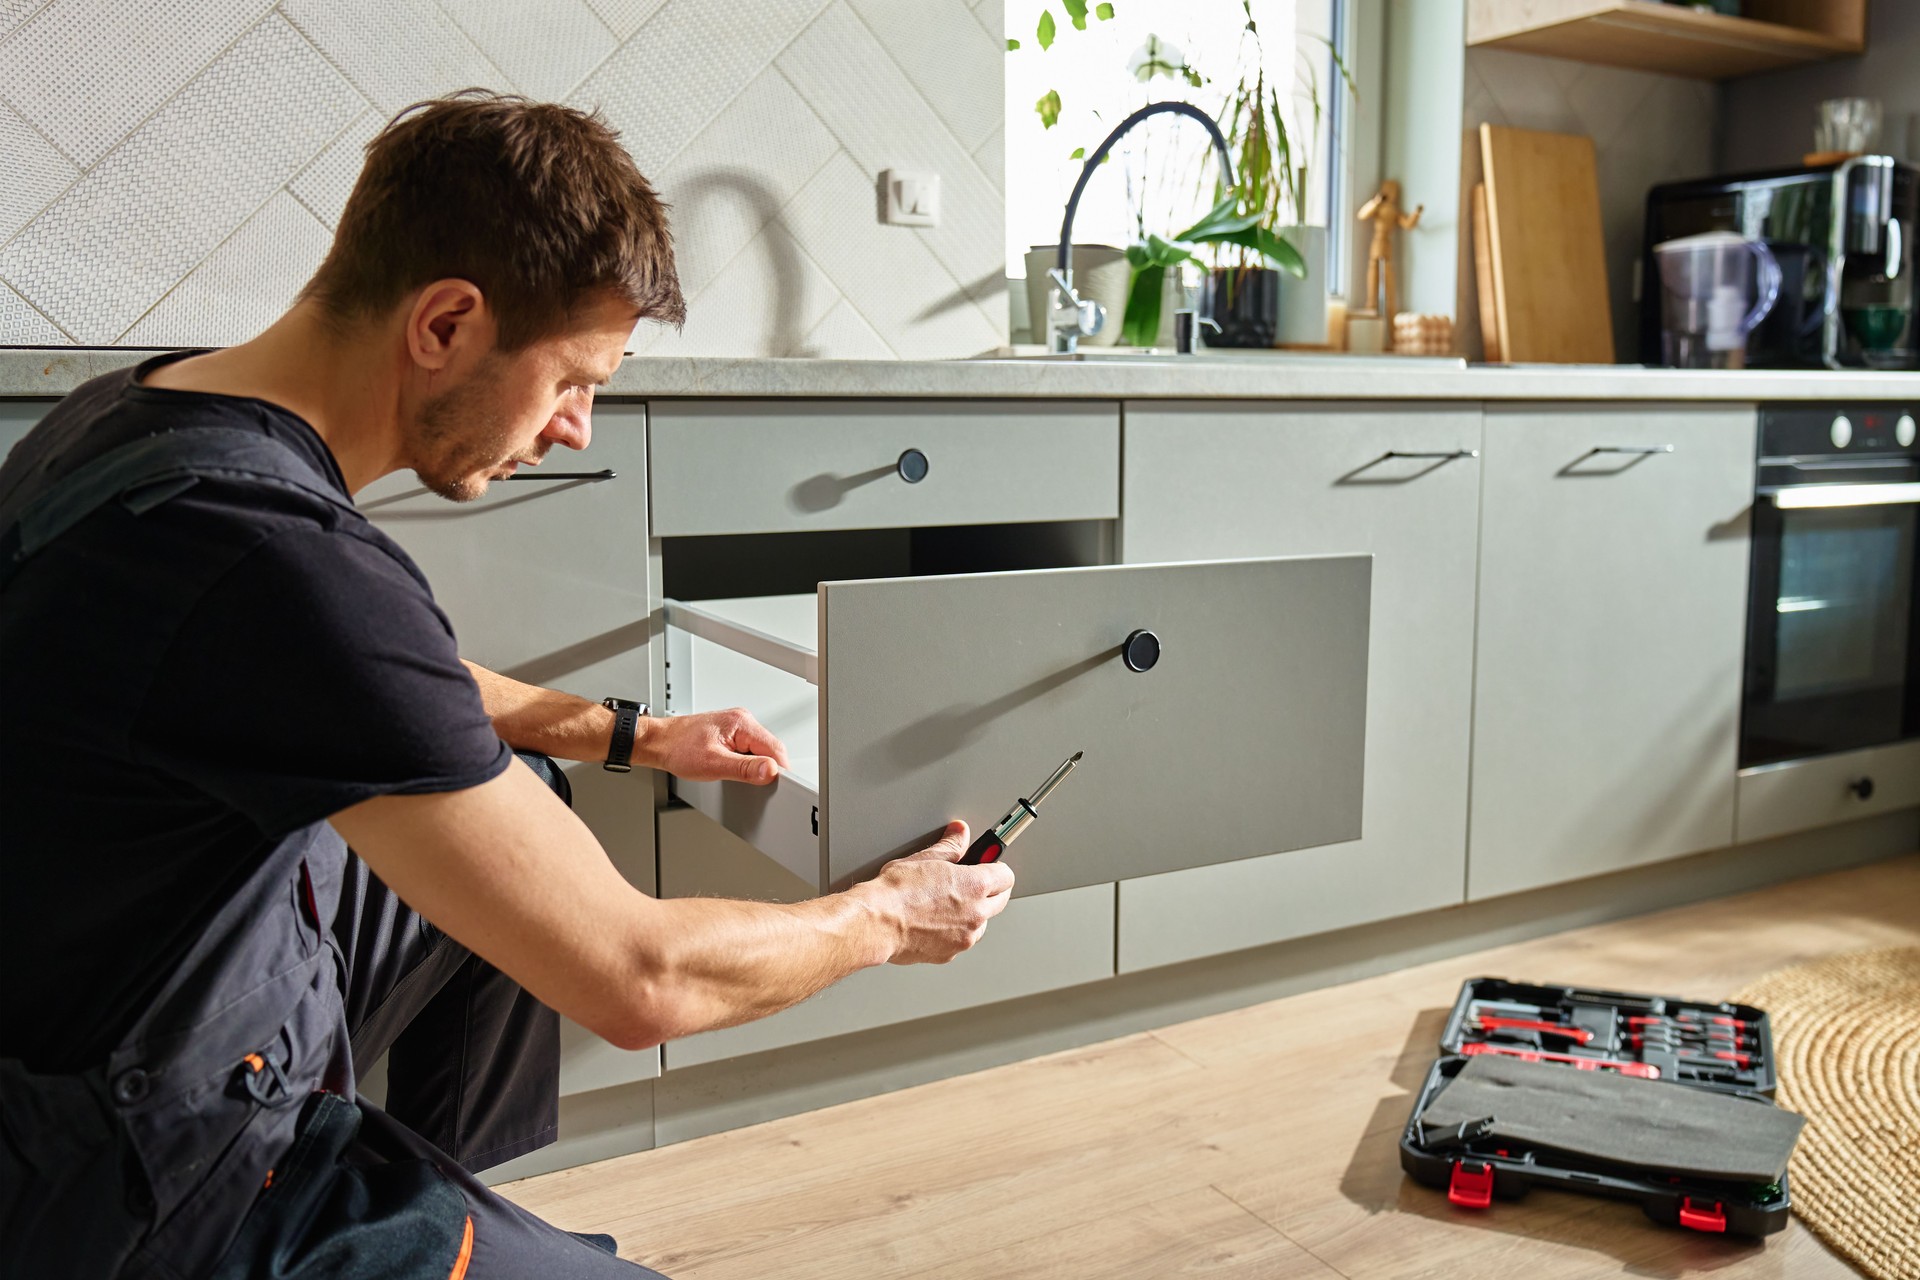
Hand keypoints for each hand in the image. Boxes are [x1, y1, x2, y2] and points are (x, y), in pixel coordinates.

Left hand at [641, 707, 789, 783]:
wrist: (659, 743)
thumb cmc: (678, 748)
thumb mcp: (713, 764)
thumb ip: (745, 769)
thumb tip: (770, 771)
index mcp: (742, 722)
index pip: (775, 748)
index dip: (777, 770)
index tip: (774, 785)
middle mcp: (742, 720)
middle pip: (771, 749)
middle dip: (764, 769)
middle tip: (748, 782)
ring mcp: (737, 725)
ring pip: (760, 750)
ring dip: (753, 766)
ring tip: (732, 771)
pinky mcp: (732, 733)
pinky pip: (749, 750)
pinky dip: (744, 762)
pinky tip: (729, 766)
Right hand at [861, 821, 1015, 964]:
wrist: (876, 924)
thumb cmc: (895, 893)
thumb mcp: (924, 858)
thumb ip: (950, 846)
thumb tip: (959, 834)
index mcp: (975, 886)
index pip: (1006, 876)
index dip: (997, 867)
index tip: (988, 864)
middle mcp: (976, 914)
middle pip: (1000, 901)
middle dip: (990, 891)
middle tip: (969, 883)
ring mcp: (965, 937)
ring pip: (981, 923)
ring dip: (972, 914)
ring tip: (946, 904)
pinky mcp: (950, 954)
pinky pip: (961, 940)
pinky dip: (954, 932)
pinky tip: (934, 921)